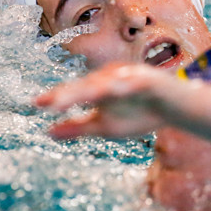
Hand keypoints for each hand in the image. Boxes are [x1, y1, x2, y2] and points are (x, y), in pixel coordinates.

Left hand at [35, 63, 187, 139]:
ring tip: (80, 96)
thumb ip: (78, 128)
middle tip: (52, 103)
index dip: (57, 97)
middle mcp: (109, 78)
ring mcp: (128, 77)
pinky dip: (125, 85)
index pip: (73, 92)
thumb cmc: (138, 114)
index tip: (36, 103)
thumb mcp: (105, 127)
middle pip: (86, 86)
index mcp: (96, 89)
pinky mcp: (148, 79)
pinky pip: (135, 81)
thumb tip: (47, 133)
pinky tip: (116, 89)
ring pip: (107, 82)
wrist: (175, 109)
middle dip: (70, 94)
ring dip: (93, 88)